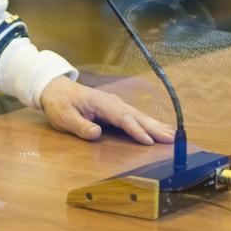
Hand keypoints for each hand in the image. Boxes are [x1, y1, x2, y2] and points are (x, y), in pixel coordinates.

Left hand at [38, 76, 175, 144]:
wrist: (57, 89)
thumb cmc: (60, 104)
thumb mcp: (64, 117)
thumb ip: (80, 126)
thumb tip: (96, 134)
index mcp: (102, 103)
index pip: (122, 118)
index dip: (136, 130)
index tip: (149, 141)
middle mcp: (112, 102)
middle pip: (136, 116)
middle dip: (154, 128)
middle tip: (172, 139)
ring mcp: (115, 104)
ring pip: (139, 116)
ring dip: (155, 125)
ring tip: (172, 135)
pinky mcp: (116, 109)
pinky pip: (135, 116)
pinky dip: (148, 123)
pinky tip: (159, 128)